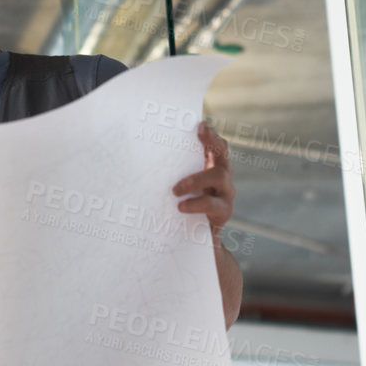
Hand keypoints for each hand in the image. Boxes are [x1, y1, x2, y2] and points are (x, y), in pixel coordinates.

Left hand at [172, 123, 234, 237]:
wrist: (195, 241)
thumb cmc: (181, 207)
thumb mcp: (179, 186)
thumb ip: (171, 172)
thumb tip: (138, 155)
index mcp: (212, 165)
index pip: (216, 145)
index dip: (210, 134)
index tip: (199, 125)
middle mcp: (223, 176)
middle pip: (223, 153)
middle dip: (210, 143)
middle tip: (196, 137)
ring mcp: (226, 193)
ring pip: (219, 176)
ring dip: (196, 179)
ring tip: (175, 190)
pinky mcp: (224, 212)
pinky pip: (212, 205)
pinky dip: (196, 204)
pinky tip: (181, 207)